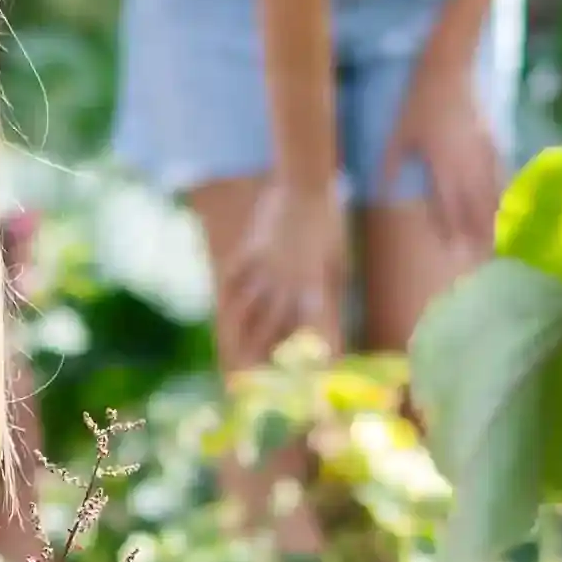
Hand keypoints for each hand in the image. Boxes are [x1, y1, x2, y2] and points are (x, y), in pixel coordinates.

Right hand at [223, 174, 347, 360]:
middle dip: (261, 351)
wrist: (306, 186)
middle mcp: (287, 280)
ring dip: (237, 330)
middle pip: (270, 324)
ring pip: (246, 306)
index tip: (298, 374)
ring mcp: (266, 265)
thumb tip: (329, 318)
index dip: (303, 353)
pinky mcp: (250, 250)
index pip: (308, 328)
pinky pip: (234, 277)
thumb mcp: (338, 261)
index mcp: (313, 285)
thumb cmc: (329, 225)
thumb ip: (329, 291)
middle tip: (252, 373)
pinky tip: (223, 308)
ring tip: (231, 349)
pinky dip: (228, 293)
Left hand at [379, 64, 506, 250]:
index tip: (452, 249)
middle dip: (476, 233)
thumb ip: (390, 165)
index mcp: (439, 164)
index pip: (446, 205)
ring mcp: (480, 153)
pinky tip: (505, 204)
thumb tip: (379, 191)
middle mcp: (463, 164)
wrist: (448, 72)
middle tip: (480, 256)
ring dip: (492, 219)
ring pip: (490, 193)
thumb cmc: (418, 102)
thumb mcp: (398, 134)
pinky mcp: (491, 141)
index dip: (450, 228)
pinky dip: (502, 192)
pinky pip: (499, 174)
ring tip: (496, 240)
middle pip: (473, 206)